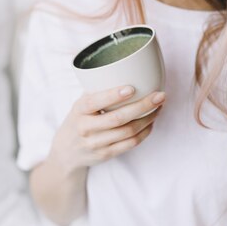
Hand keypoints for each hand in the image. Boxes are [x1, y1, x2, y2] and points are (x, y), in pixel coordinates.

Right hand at [49, 86, 164, 173]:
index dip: (113, 95)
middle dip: (142, 106)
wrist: (66, 152)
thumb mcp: (80, 104)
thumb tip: (126, 70)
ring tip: (159, 107)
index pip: (95, 101)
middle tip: (160, 95)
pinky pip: (130, 144)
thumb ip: (97, 91)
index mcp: (79, 110)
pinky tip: (151, 122)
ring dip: (148, 119)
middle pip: (118, 118)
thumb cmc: (79, 120)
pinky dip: (144, 132)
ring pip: (128, 132)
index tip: (132, 88)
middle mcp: (86, 128)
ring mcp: (96, 144)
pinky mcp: (106, 155)